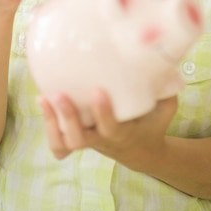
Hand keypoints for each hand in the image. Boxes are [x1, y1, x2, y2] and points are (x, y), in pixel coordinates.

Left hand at [38, 90, 177, 169]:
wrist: (142, 151)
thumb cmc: (152, 123)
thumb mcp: (165, 108)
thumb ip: (166, 88)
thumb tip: (166, 59)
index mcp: (124, 134)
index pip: (110, 128)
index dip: (102, 112)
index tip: (98, 91)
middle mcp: (102, 140)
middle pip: (79, 139)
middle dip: (68, 118)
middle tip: (60, 94)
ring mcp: (87, 141)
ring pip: (65, 143)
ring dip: (53, 123)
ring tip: (45, 98)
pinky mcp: (77, 139)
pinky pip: (59, 143)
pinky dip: (49, 127)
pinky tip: (44, 101)